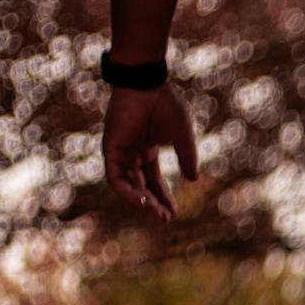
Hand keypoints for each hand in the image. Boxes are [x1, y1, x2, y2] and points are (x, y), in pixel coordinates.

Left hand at [104, 85, 199, 219]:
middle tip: (166, 219)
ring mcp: (120, 152)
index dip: (164, 197)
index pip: (153, 181)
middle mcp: (131, 154)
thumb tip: (193, 179)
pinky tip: (143, 202)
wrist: (147, 85)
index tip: (174, 213)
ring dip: (141, 203)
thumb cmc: (165, 105)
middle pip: (141, 187)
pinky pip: (116, 178)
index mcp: (147, 150)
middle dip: (153, 204)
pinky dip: (128, 192)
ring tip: (157, 214)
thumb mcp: (182, 136)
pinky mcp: (111, 150)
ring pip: (127, 187)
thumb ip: (187, 157)